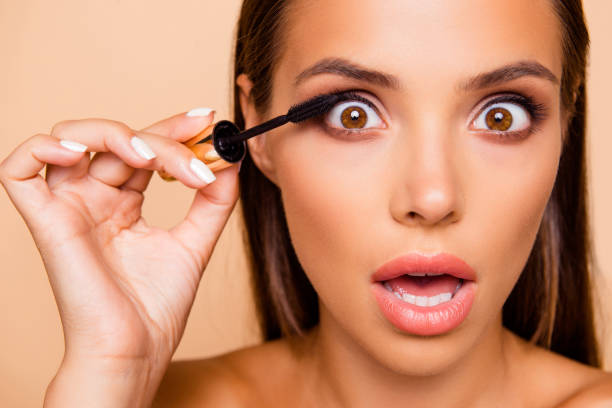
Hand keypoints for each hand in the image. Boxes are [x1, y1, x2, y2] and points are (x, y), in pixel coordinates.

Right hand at [0, 110, 239, 371]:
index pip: (145, 149)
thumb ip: (213, 201)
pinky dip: (44, 148)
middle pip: (119, 139)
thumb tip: (230, 160)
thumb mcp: (194, 242)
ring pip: (72, 138)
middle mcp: (94, 199)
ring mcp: (69, 207)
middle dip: (163, 134)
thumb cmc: (157, 307)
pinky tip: (85, 154)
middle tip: (199, 139)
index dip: (174, 129)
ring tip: (151, 157)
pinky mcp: (45, 221)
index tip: (209, 120)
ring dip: (115, 134)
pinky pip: (19, 169)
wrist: (136, 351)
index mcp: (123, 203)